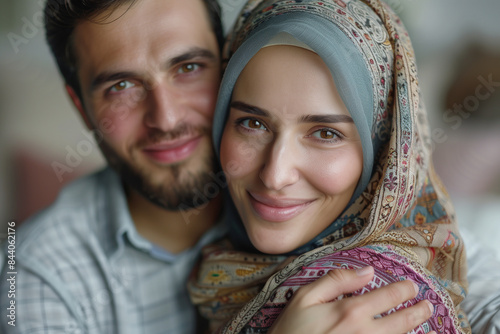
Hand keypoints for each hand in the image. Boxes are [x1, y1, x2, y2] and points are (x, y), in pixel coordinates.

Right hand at [268, 266, 434, 333]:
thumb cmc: (291, 332)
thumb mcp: (305, 298)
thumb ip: (336, 281)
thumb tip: (366, 271)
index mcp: (351, 311)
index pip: (388, 296)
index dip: (404, 289)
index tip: (412, 286)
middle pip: (402, 322)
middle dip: (418, 311)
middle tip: (428, 305)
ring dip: (417, 333)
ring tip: (429, 328)